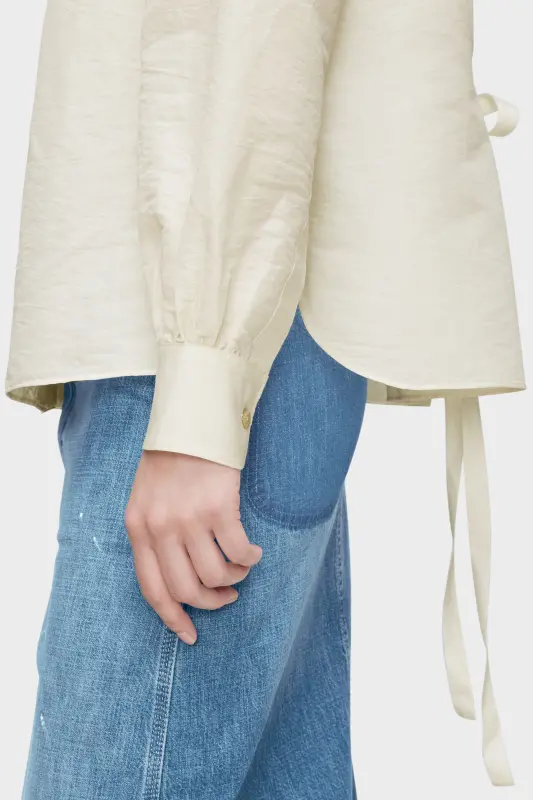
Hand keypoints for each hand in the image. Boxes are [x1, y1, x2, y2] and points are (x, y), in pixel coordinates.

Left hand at [125, 451, 261, 644]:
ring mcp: (189, 519)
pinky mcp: (219, 508)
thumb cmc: (171, 459)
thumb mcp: (146, 498)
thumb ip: (154, 534)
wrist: (192, 422)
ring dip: (234, 579)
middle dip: (211, 602)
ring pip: (215, 576)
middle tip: (226, 597)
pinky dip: (249, 559)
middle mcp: (160, 528)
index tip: (189, 635)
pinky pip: (238, 552)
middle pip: (187, 589)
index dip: (172, 617)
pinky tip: (253, 552)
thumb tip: (177, 575)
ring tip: (241, 568)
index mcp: (138, 528)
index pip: (152, 588)